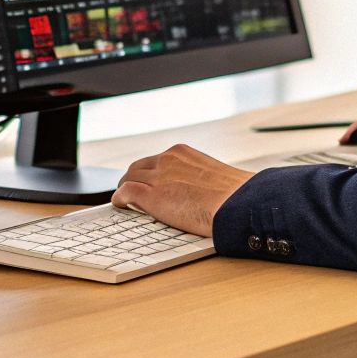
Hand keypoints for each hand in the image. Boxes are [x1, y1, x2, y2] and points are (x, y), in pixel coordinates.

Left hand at [112, 144, 253, 236]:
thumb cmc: (234, 196)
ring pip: (129, 178)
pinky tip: (120, 204)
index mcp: (182, 153)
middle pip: (138, 167)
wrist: (237, 204)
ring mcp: (158, 177)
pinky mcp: (151, 195)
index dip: (149, 173)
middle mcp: (167, 160)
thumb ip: (198, 178)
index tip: (150, 183)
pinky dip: (120, 198)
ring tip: (126, 201)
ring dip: (125, 189)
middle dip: (134, 179)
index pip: (156, 160)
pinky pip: (126, 192)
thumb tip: (198, 191)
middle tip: (133, 193)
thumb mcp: (214, 176)